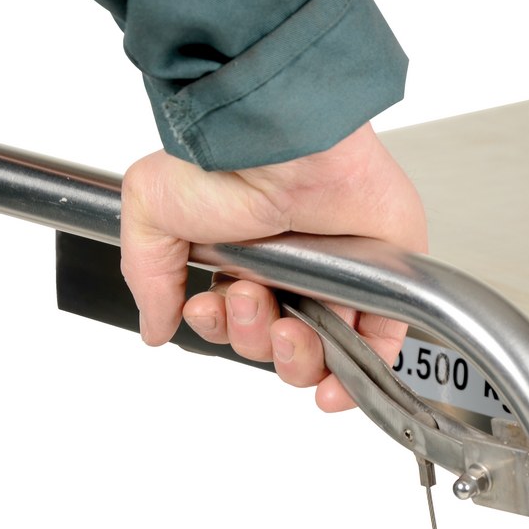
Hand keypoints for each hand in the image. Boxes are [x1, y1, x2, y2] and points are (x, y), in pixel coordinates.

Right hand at [119, 123, 427, 410]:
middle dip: (253, 338)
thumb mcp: (152, 210)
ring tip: (288, 327)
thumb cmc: (221, 163)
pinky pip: (376, 348)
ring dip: (294, 359)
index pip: (230, 323)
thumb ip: (149, 277)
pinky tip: (330, 386)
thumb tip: (154, 327)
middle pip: (270, 346)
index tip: (208, 308)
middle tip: (254, 300)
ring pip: (317, 354)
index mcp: (240, 258)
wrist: (281, 142)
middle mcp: (288, 271)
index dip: (219, 329)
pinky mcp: (379, 281)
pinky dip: (355, 376)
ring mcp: (335, 277)